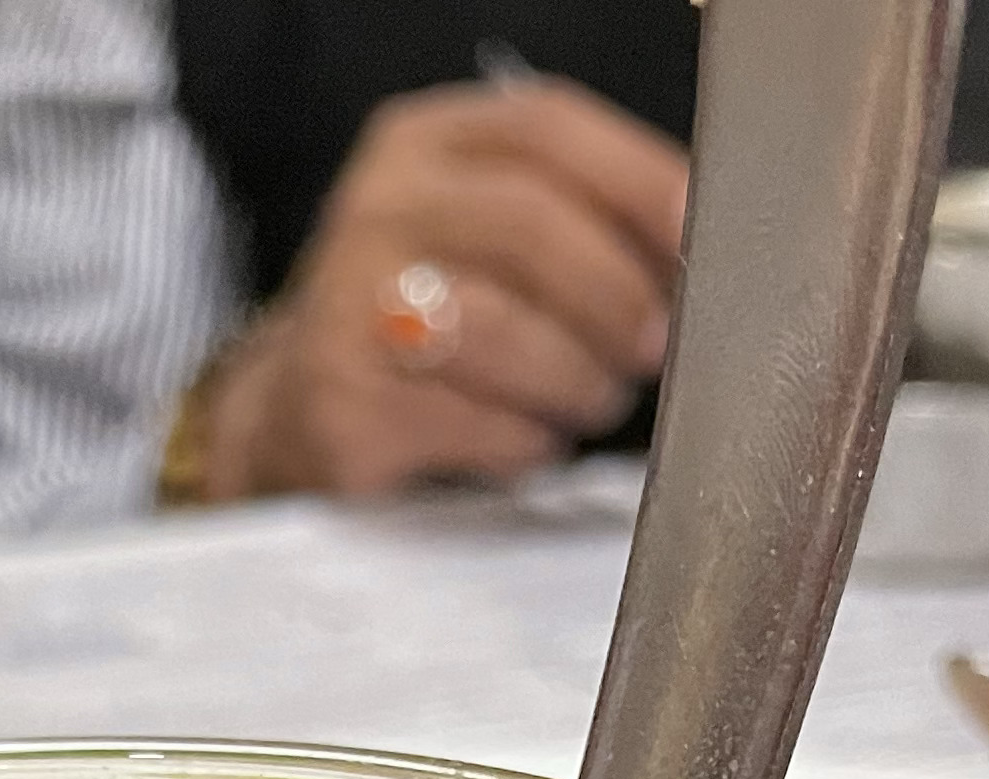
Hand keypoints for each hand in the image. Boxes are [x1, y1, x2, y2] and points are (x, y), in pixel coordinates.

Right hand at [200, 79, 686, 503]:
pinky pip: (478, 423)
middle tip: (652, 347)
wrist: (292, 414)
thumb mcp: (476, 235)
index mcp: (420, 146)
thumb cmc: (420, 321)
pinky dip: (528, 440)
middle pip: (530, 225)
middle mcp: (377, 212)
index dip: (638, 178)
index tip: (695, 236)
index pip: (544, 127)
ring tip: (591, 400)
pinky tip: (528, 439)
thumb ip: (570, 215)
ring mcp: (349, 311)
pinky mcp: (347, 410)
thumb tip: (689, 248)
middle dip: (615, 294)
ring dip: (578, 377)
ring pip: (506, 330)